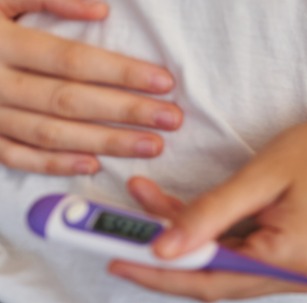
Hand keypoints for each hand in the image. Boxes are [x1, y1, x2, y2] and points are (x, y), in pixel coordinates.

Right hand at [0, 0, 181, 174]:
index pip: (71, 62)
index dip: (121, 73)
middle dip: (125, 112)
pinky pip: (14, 156)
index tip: (164, 82)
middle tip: (172, 119)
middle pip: (68, 102)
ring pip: (49, 135)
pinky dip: (52, 164)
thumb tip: (98, 10)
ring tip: (150, 145)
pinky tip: (92, 165)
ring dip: (103, 143)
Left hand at [109, 118, 306, 300]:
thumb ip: (208, 215)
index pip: (214, 280)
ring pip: (217, 269)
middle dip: (164, 256)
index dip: (162, 273)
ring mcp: (289, 274)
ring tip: (144, 206)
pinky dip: (200, 237)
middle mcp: (293, 277)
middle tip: (117, 235)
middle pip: (213, 280)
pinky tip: (172, 211)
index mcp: (292, 260)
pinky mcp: (281, 264)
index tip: (118, 259)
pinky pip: (231, 258)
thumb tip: (161, 250)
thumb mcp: (256, 178)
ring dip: (179, 242)